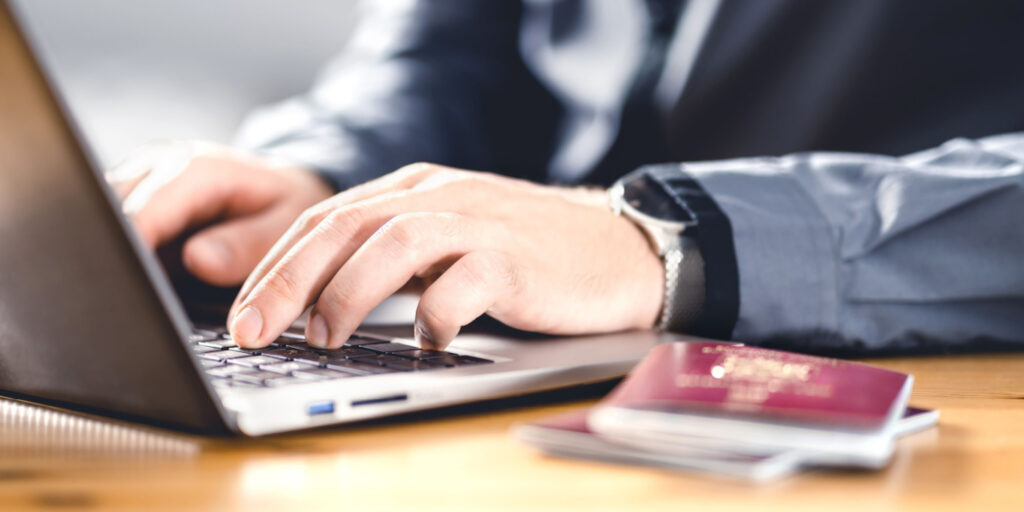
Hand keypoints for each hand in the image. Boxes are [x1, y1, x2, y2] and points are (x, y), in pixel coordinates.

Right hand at [108, 141, 333, 285]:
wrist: (282, 188)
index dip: (130, 246)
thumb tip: (199, 260)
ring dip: (112, 253)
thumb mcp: (286, 223)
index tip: (128, 283)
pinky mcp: (131, 204)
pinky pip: (109, 227)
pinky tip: (132, 284)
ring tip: (132, 294)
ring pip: (101, 217)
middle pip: (109, 209)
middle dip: (115, 252)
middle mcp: (159, 168)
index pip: (144, 208)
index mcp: (198, 169)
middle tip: (130, 299)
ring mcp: (139, 183)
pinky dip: (117, 255)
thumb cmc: (286, 205)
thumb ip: (248, 244)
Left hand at [227, 163, 663, 349]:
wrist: (617, 249)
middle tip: (251, 329)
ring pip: (392, 244)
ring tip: (323, 337)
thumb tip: (316, 304)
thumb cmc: (526, 254)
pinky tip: (424, 341)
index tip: (242, 313)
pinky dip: (431, 316)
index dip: (274, 265)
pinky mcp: (514, 258)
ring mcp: (478, 222)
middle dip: (286, 280)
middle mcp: (440, 196)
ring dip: (345, 293)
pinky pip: (460, 284)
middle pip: (343, 226)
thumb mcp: (448, 240)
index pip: (325, 219)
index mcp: (415, 189)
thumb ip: (392, 256)